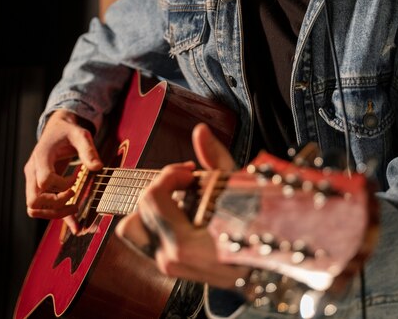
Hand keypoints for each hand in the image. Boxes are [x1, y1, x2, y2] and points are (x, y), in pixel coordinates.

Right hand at [24, 109, 102, 232]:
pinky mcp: (38, 187)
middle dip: (56, 205)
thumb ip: (88, 150)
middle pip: (34, 201)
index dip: (62, 186)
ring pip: (34, 208)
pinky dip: (56, 216)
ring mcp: (33, 181)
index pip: (44, 181)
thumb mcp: (81, 135)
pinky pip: (42, 208)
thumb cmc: (68, 131)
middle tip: (75, 197)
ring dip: (54, 213)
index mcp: (41, 157)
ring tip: (76, 206)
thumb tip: (98, 167)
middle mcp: (32, 171)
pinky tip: (76, 226)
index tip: (76, 179)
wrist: (57, 129)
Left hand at [115, 123, 248, 287]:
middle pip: (141, 208)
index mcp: (184, 245)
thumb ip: (215, 157)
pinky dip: (158, 218)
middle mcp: (171, 259)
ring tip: (179, 196)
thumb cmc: (255, 225)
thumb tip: (200, 130)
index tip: (191, 172)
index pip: (153, 198)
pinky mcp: (168, 265)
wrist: (264, 262)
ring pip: (133, 226)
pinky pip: (145, 236)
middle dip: (163, 185)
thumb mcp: (237, 189)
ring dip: (153, 205)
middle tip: (188, 180)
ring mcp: (168, 265)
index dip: (170, 175)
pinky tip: (182, 210)